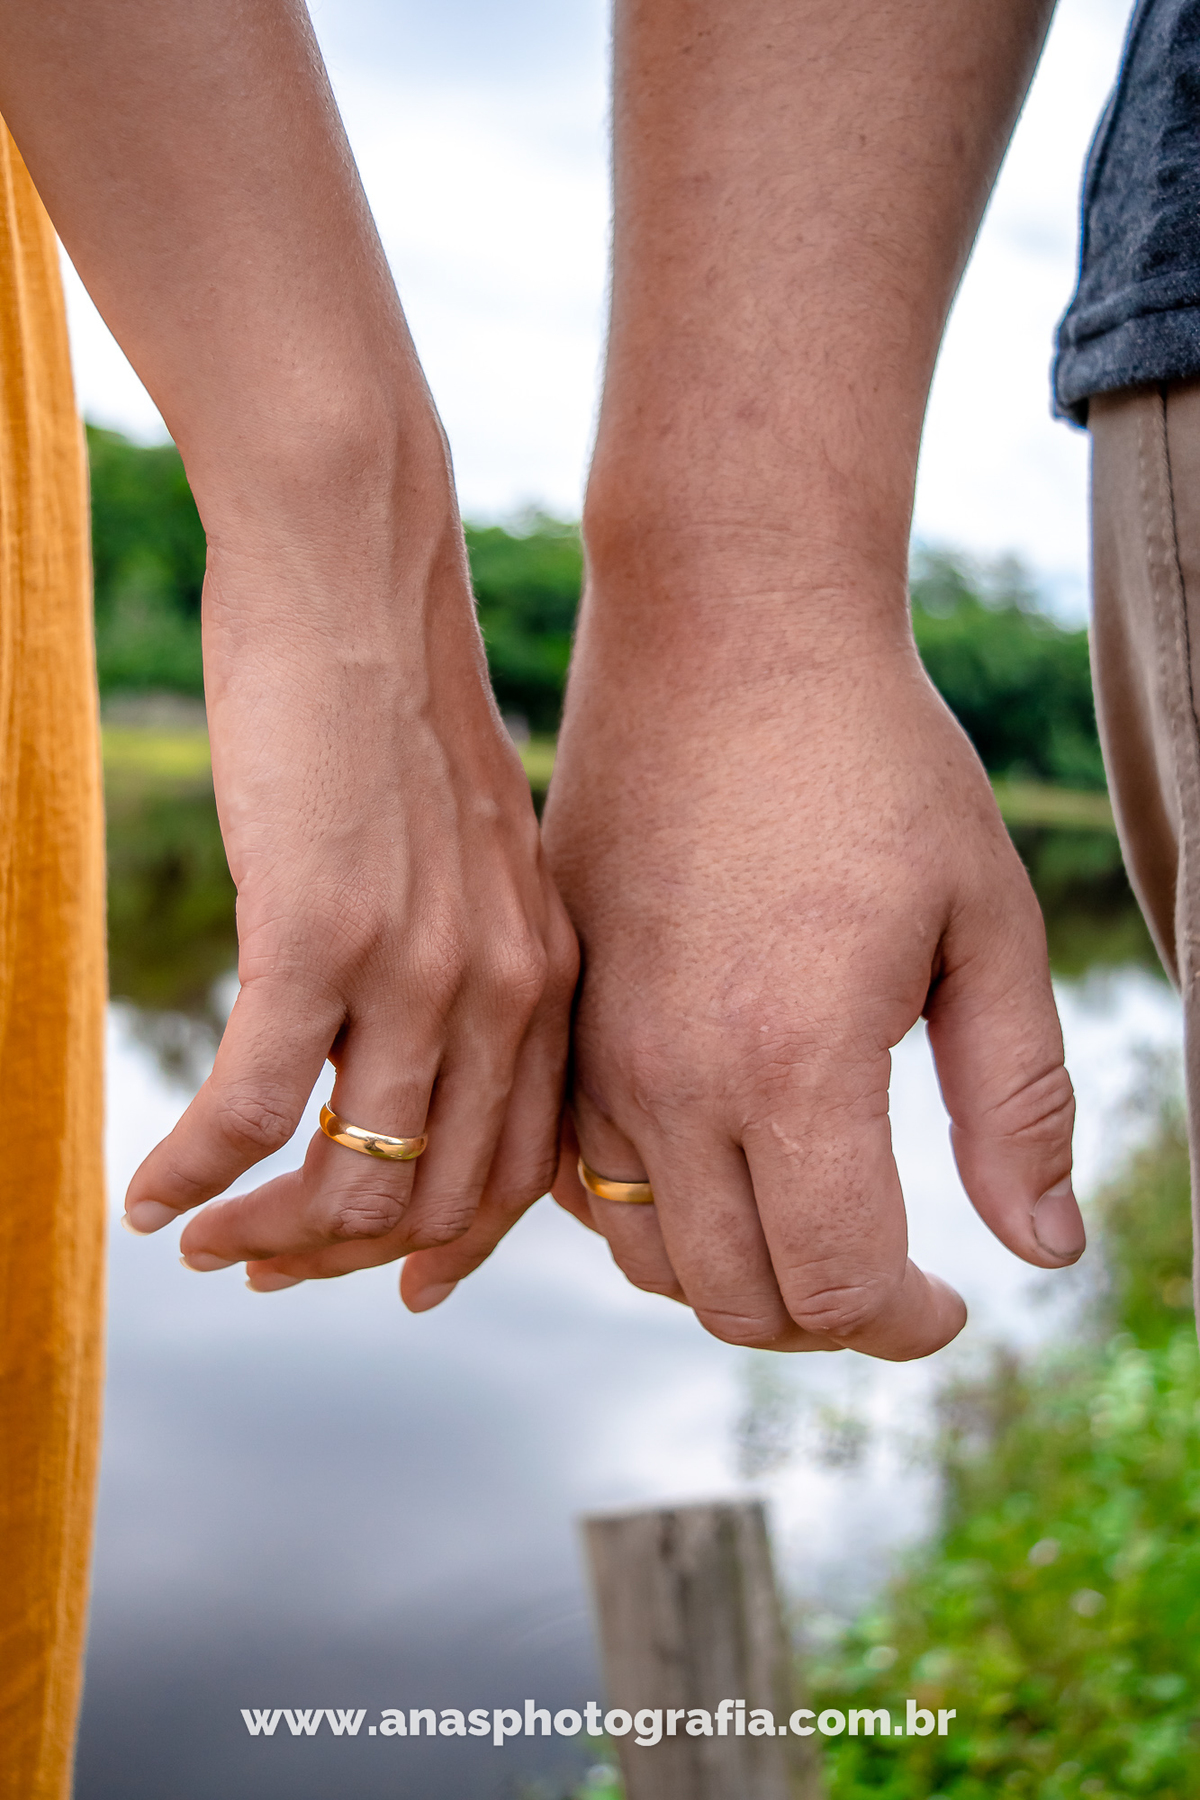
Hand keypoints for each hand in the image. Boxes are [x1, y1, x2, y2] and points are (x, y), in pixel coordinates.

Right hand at [124, 453, 577, 1294]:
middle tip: (257, 1269)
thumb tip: (404, 1058)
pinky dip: (194, 1171)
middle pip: (434, 1201)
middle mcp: (503, 990)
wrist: (356, 577)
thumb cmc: (393, 716)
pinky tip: (145, 1195)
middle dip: (341, 1258)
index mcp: (546, 978)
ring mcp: (419, 969)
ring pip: (350, 1181)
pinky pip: (254, 1109)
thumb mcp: (470, 861)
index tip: (377, 1279)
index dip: (442, 1248)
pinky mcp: (320, 935)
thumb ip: (467, 965)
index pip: (515, 1175)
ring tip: (198, 1243)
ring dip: (264, 1236)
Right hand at [534, 581, 1079, 1361]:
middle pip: (733, 1297)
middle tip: (887, 1272)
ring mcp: (597, 1045)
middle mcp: (672, 1076)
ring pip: (643, 1252)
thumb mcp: (988, 924)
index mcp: (793, 1066)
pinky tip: (713, 1157)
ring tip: (804, 1219)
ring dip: (733, 1272)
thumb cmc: (877, 763)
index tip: (947, 1306)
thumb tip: (1044, 1251)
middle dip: (825, 1316)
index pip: (834, 1289)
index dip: (900, 1326)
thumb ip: (1019, 1101)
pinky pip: (579, 1171)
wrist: (726, 633)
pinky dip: (648, 1206)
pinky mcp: (559, 1008)